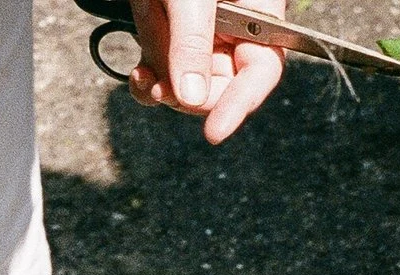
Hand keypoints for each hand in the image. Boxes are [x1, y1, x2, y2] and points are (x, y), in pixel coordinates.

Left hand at [127, 0, 286, 143]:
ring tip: (143, 76)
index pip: (260, 73)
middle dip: (189, 96)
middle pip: (222, 87)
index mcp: (257, 17)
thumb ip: (192, 42)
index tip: (214, 132)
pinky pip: (166, 73)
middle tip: (160, 89)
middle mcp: (233, 33)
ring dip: (163, 87)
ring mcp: (201, 37)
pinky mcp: (171, 38)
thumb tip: (192, 100)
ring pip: (188, 85)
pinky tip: (139, 77)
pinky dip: (149, 80)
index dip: (240, 105)